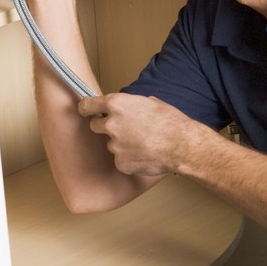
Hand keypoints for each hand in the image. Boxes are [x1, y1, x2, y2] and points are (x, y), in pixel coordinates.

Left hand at [78, 93, 203, 175]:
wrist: (181, 146)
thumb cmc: (171, 122)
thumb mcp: (151, 102)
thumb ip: (133, 105)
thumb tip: (129, 107)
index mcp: (117, 105)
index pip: (88, 105)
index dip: (86, 107)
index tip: (85, 109)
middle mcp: (111, 124)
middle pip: (95, 126)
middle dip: (105, 128)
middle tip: (124, 130)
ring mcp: (115, 146)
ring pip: (111, 145)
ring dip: (122, 144)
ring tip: (143, 143)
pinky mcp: (121, 163)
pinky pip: (121, 160)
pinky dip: (130, 159)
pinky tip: (145, 155)